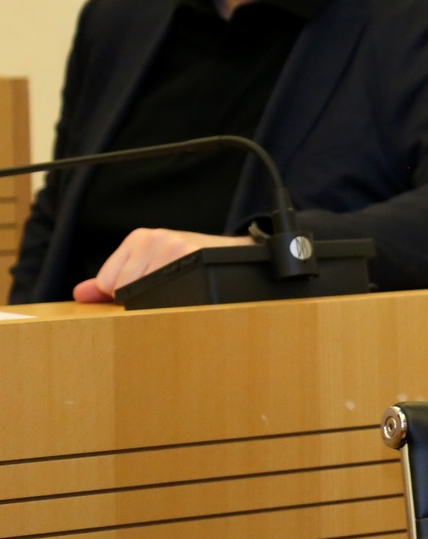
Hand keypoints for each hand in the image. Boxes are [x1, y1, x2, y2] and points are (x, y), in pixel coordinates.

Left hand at [73, 228, 250, 302]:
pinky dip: (174, 301)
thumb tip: (79, 294)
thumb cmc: (188, 263)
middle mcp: (155, 238)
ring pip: (145, 293)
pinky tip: (187, 293)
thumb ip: (110, 280)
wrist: (236, 253)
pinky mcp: (193, 256)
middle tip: (166, 289)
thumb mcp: (147, 265)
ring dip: (160, 300)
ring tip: (179, 289)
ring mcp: (174, 246)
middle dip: (140, 298)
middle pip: (124, 289)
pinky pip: (167, 293)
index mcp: (139, 237)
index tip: (147, 288)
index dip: (123, 295)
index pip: (108, 282)